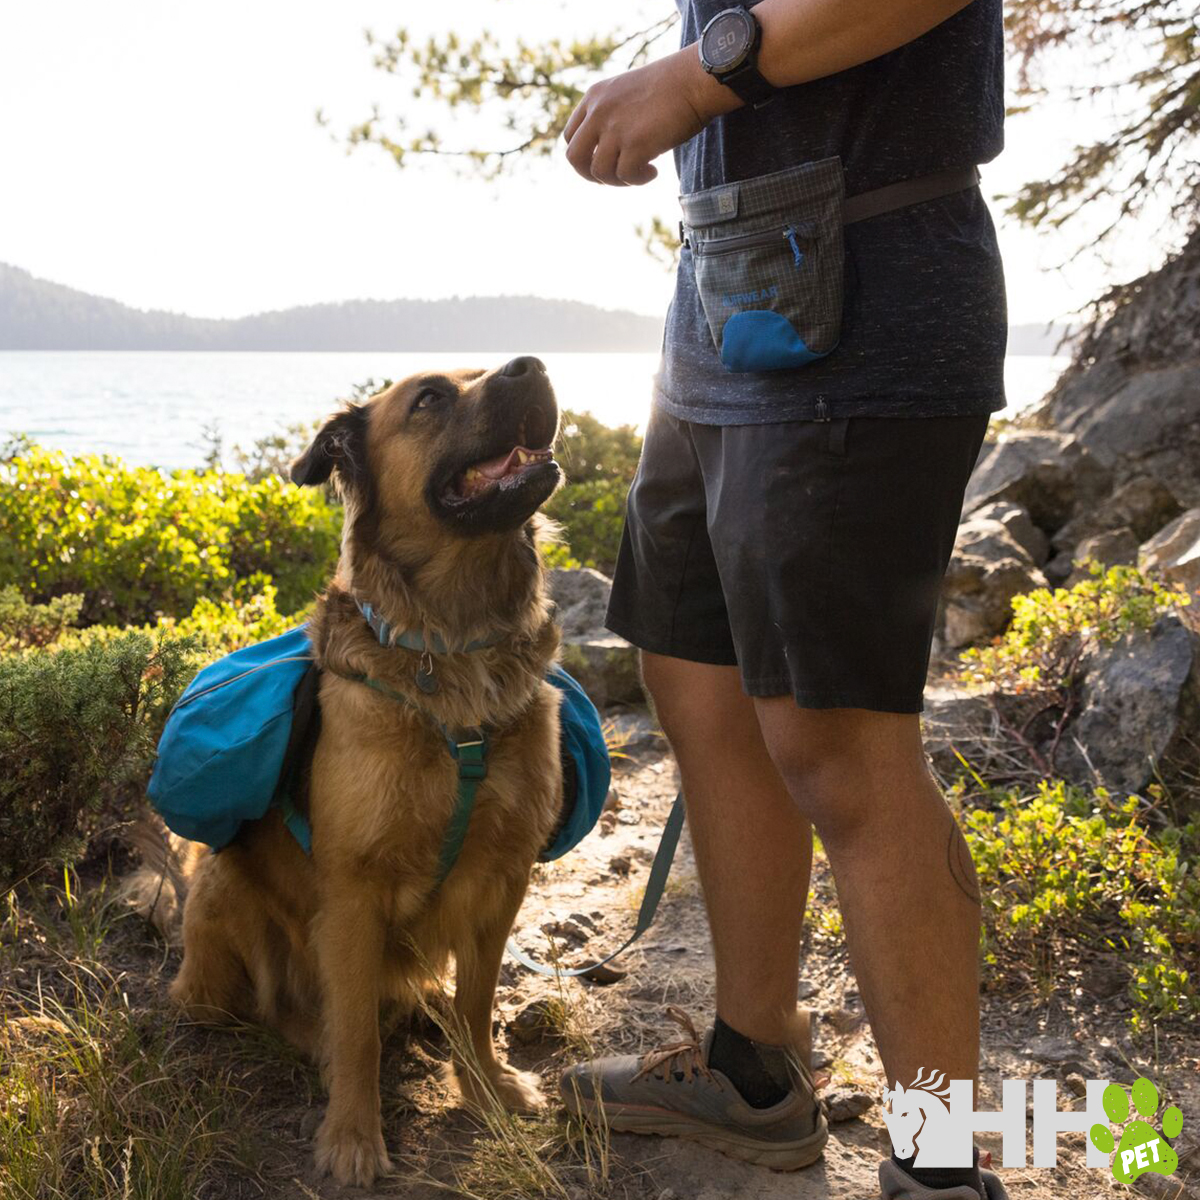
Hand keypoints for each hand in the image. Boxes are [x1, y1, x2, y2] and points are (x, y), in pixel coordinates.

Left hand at [562, 50, 730, 185]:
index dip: (585, 155)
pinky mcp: (635, 144)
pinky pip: (625, 176)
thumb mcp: (628, 94)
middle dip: (591, 175)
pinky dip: (638, 180)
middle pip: (574, 157)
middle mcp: (599, 112)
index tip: (605, 160)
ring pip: (599, 172)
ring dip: (619, 180)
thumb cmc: (671, 86)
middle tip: (615, 176)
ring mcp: (615, 129)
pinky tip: (653, 172)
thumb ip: (613, 116)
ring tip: (642, 172)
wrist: (695, 79)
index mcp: (595, 97)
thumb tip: (613, 152)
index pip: (571, 136)